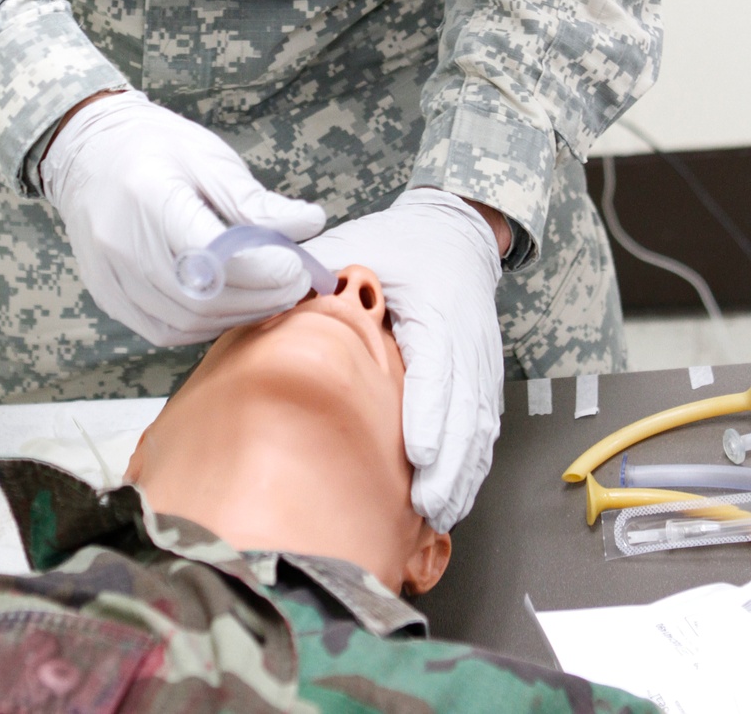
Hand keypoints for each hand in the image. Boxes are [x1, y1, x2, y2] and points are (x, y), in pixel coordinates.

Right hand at [41, 89, 325, 344]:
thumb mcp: (209, 158)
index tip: (298, 265)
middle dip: (259, 298)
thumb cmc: (154, 147)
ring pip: (184, 322)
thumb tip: (309, 226)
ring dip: (236, 316)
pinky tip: (230, 305)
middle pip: (201, 298)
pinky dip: (204, 324)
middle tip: (295, 284)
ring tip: (270, 295)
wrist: (88, 151)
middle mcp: (122, 245)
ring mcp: (110, 276)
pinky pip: (162, 329)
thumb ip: (256, 200)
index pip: (215, 255)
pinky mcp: (108, 296)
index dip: (264, 270)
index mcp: (149, 198)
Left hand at [301, 187, 502, 531]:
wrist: (456, 235)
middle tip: (425, 507)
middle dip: (450, 464)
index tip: (419, 452)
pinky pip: (482, 430)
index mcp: (436, 310)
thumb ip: (316, 268)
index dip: (432, 413)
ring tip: (438, 514)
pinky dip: (471, 466)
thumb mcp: (359, 244)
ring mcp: (480, 363)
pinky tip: (452, 496)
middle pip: (466, 411)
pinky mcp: (484, 378)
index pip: (439, 367)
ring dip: (462, 474)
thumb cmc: (402, 246)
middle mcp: (466, 341)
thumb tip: (267, 287)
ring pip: (479, 428)